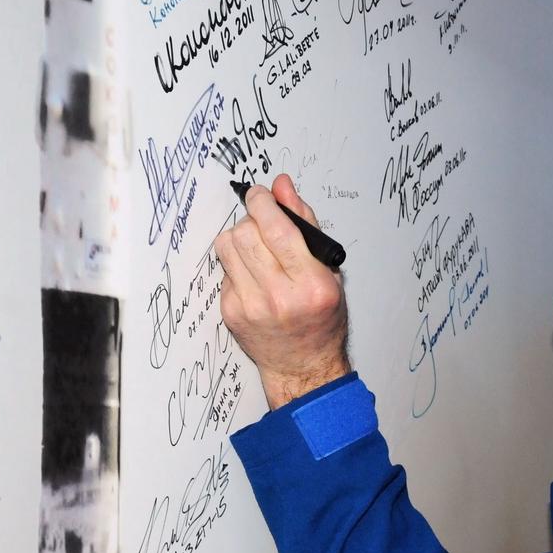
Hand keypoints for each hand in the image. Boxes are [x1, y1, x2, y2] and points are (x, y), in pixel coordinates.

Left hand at [215, 174, 350, 408]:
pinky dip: (237, 263)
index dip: (263, 203)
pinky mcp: (230, 312)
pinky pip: (224, 268)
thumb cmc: (321, 318)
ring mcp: (251, 307)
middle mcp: (280, 297)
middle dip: (251, 218)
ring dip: (240, 237)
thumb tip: (281, 186)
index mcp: (312, 285)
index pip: (278, 230)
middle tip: (261, 223)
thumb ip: (305, 223)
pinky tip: (253, 275)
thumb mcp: (328, 270)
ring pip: (227, 246)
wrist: (302, 366)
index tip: (260, 194)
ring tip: (256, 248)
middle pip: (246, 233)